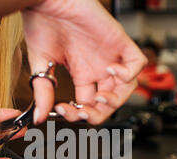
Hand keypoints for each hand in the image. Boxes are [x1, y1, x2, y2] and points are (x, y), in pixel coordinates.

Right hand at [23, 0, 146, 124]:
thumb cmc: (42, 22)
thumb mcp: (41, 65)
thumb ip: (42, 92)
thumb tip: (39, 117)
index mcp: (82, 73)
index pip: (88, 104)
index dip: (78, 114)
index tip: (62, 110)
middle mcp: (98, 67)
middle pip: (109, 101)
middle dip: (97, 113)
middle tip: (83, 113)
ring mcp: (110, 55)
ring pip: (127, 87)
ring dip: (116, 100)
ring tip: (100, 97)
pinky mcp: (118, 41)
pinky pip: (137, 63)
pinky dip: (129, 73)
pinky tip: (111, 71)